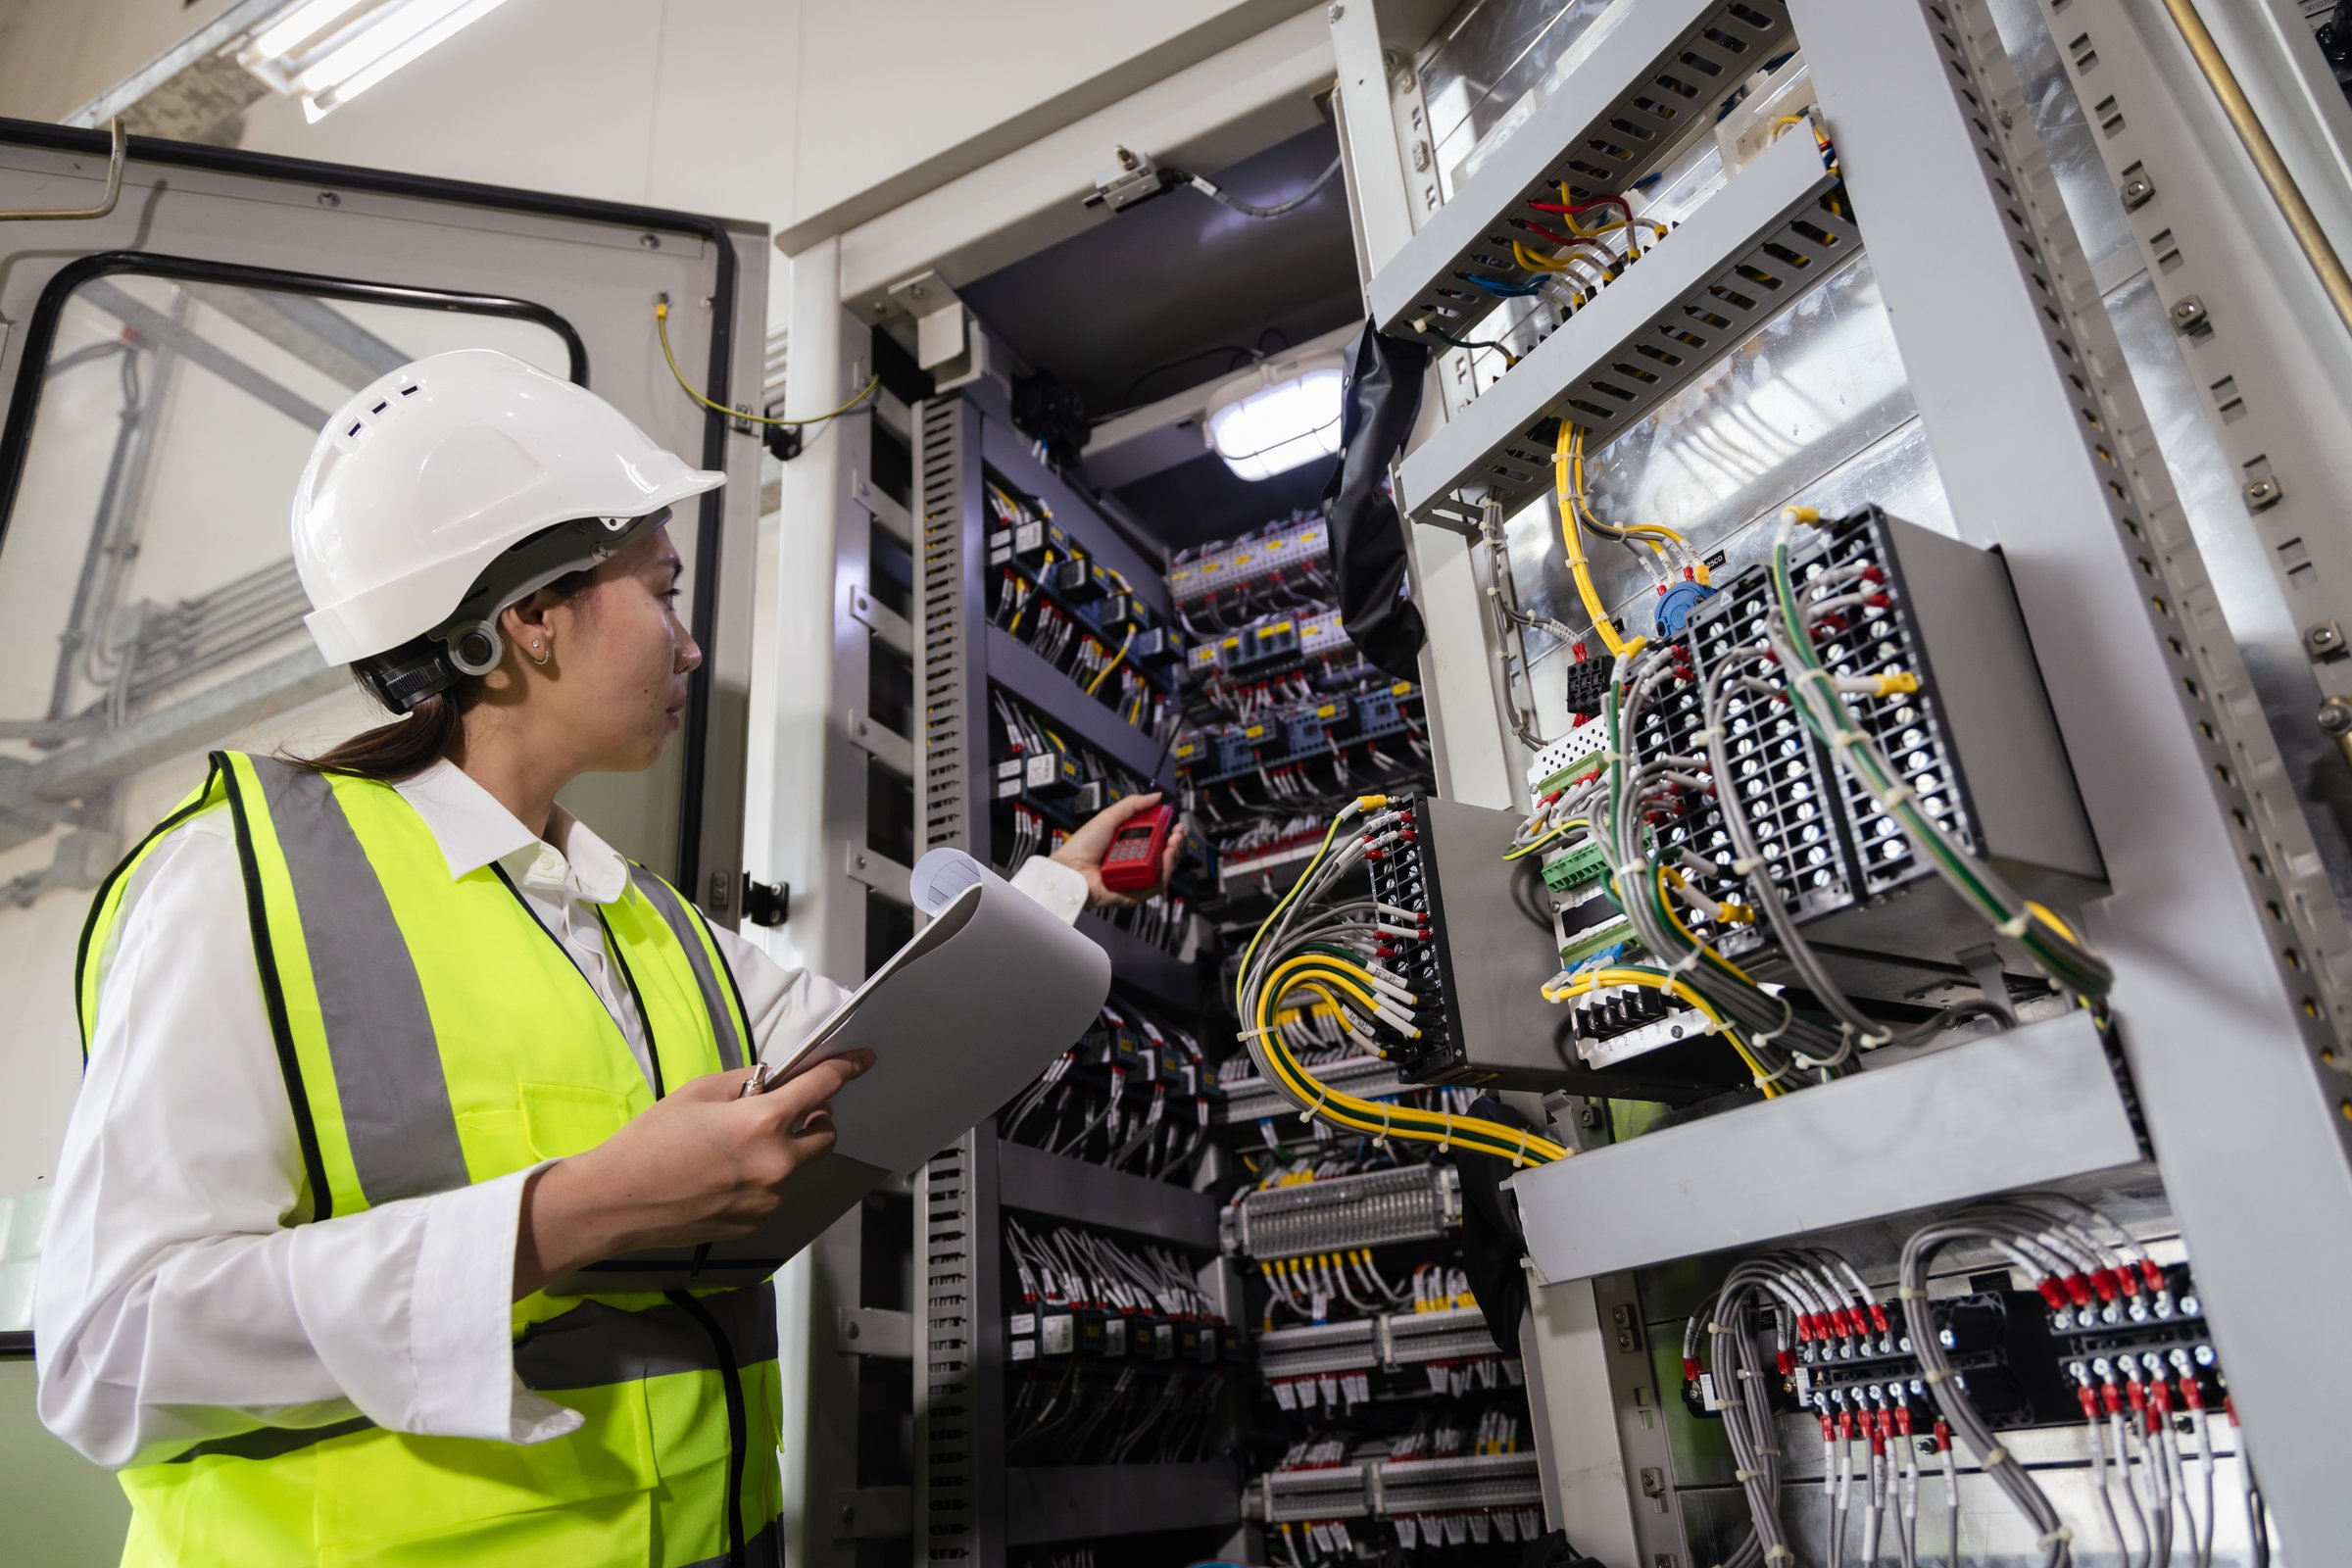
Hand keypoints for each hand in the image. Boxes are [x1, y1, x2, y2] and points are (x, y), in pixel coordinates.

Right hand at [513, 1051, 873, 1296]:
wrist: (617, 1201)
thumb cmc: (650, 1142)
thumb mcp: (697, 1092)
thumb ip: (744, 1083)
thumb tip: (771, 1081)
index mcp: (763, 1122)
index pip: (823, 1088)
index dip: (847, 1069)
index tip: (863, 1061)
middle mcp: (776, 1163)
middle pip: (826, 1136)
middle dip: (816, 1119)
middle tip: (787, 1112)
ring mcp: (769, 1198)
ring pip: (796, 1167)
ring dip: (782, 1153)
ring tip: (732, 1151)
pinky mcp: (755, 1222)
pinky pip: (773, 1194)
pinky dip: (761, 1181)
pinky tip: (722, 1178)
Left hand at [1052, 790, 1185, 908]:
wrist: (1069, 868)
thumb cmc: (1082, 845)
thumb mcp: (1109, 817)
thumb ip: (1134, 805)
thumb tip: (1157, 796)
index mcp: (1129, 846)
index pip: (1156, 841)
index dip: (1169, 833)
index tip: (1176, 824)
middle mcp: (1134, 863)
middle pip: (1164, 856)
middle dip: (1176, 843)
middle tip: (1179, 833)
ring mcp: (1135, 879)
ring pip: (1163, 871)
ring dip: (1173, 855)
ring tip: (1174, 843)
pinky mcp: (1134, 894)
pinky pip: (1155, 885)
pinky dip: (1165, 871)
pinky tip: (1166, 856)